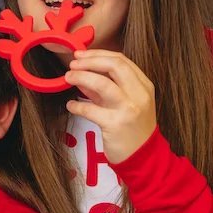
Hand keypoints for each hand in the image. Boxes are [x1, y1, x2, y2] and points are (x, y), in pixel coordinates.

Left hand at [64, 49, 156, 164]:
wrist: (144, 158)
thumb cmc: (133, 129)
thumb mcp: (125, 104)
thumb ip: (106, 88)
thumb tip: (83, 75)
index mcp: (144, 85)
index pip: (121, 60)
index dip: (98, 54)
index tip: (81, 55)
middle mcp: (139, 94)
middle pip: (114, 65)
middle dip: (90, 61)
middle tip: (73, 63)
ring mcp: (129, 109)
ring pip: (102, 83)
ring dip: (81, 77)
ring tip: (68, 77)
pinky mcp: (116, 124)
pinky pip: (90, 109)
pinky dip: (77, 105)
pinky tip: (71, 105)